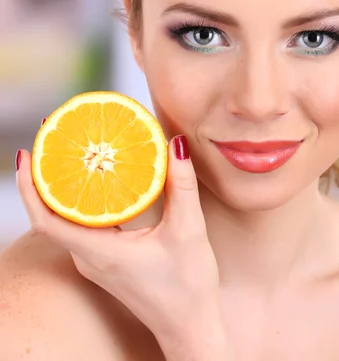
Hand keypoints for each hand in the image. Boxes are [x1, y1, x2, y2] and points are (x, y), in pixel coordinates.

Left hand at [16, 133, 220, 339]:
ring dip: (59, 185)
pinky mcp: (103, 259)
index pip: (46, 219)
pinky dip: (78, 198)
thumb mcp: (188, 231)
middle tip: (51, 137)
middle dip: (43, 174)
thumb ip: (181, 186)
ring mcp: (93, 259)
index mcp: (99, 252)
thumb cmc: (186, 287)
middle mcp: (87, 257)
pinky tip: (93, 178)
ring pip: (64, 218)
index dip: (29, 185)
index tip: (26, 153)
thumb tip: (174, 145)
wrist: (188, 326)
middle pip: (49, 213)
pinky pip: (80, 224)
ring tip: (67, 151)